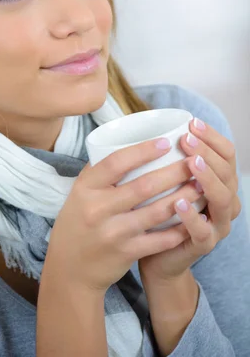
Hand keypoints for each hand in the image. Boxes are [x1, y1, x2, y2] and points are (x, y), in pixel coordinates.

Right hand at [46, 135, 203, 295]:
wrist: (70, 268)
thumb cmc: (79, 221)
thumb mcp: (80, 193)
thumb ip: (101, 171)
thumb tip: (130, 143)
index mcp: (86, 188)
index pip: (116, 162)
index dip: (143, 151)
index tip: (166, 142)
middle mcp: (97, 209)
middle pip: (143, 186)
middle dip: (174, 172)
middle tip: (194, 161)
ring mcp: (113, 233)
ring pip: (156, 212)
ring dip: (183, 198)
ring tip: (200, 185)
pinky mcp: (126, 253)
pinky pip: (159, 239)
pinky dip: (179, 228)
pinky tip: (194, 217)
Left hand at [138, 117, 240, 282]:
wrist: (157, 256)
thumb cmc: (160, 212)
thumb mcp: (167, 182)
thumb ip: (168, 160)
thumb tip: (150, 125)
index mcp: (219, 182)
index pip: (226, 154)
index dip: (212, 137)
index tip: (192, 122)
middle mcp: (225, 202)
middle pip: (227, 173)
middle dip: (208, 153)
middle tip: (187, 140)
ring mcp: (218, 225)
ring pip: (223, 199)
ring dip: (207, 179)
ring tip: (191, 164)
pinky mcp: (204, 245)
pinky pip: (204, 231)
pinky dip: (192, 215)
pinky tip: (178, 202)